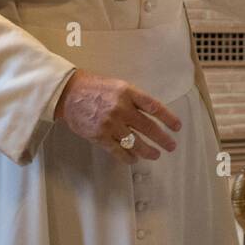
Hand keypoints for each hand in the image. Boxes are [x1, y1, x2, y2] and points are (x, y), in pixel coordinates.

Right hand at [54, 69, 180, 164]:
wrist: (68, 93)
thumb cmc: (94, 87)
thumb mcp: (118, 85)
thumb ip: (134, 98)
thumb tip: (151, 113)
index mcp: (128, 92)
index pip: (154, 107)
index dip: (168, 118)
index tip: (177, 126)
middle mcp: (121, 108)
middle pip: (148, 127)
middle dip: (162, 138)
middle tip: (171, 145)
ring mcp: (110, 124)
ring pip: (135, 142)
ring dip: (148, 150)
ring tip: (156, 154)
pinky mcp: (99, 136)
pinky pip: (118, 150)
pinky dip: (128, 157)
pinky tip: (135, 159)